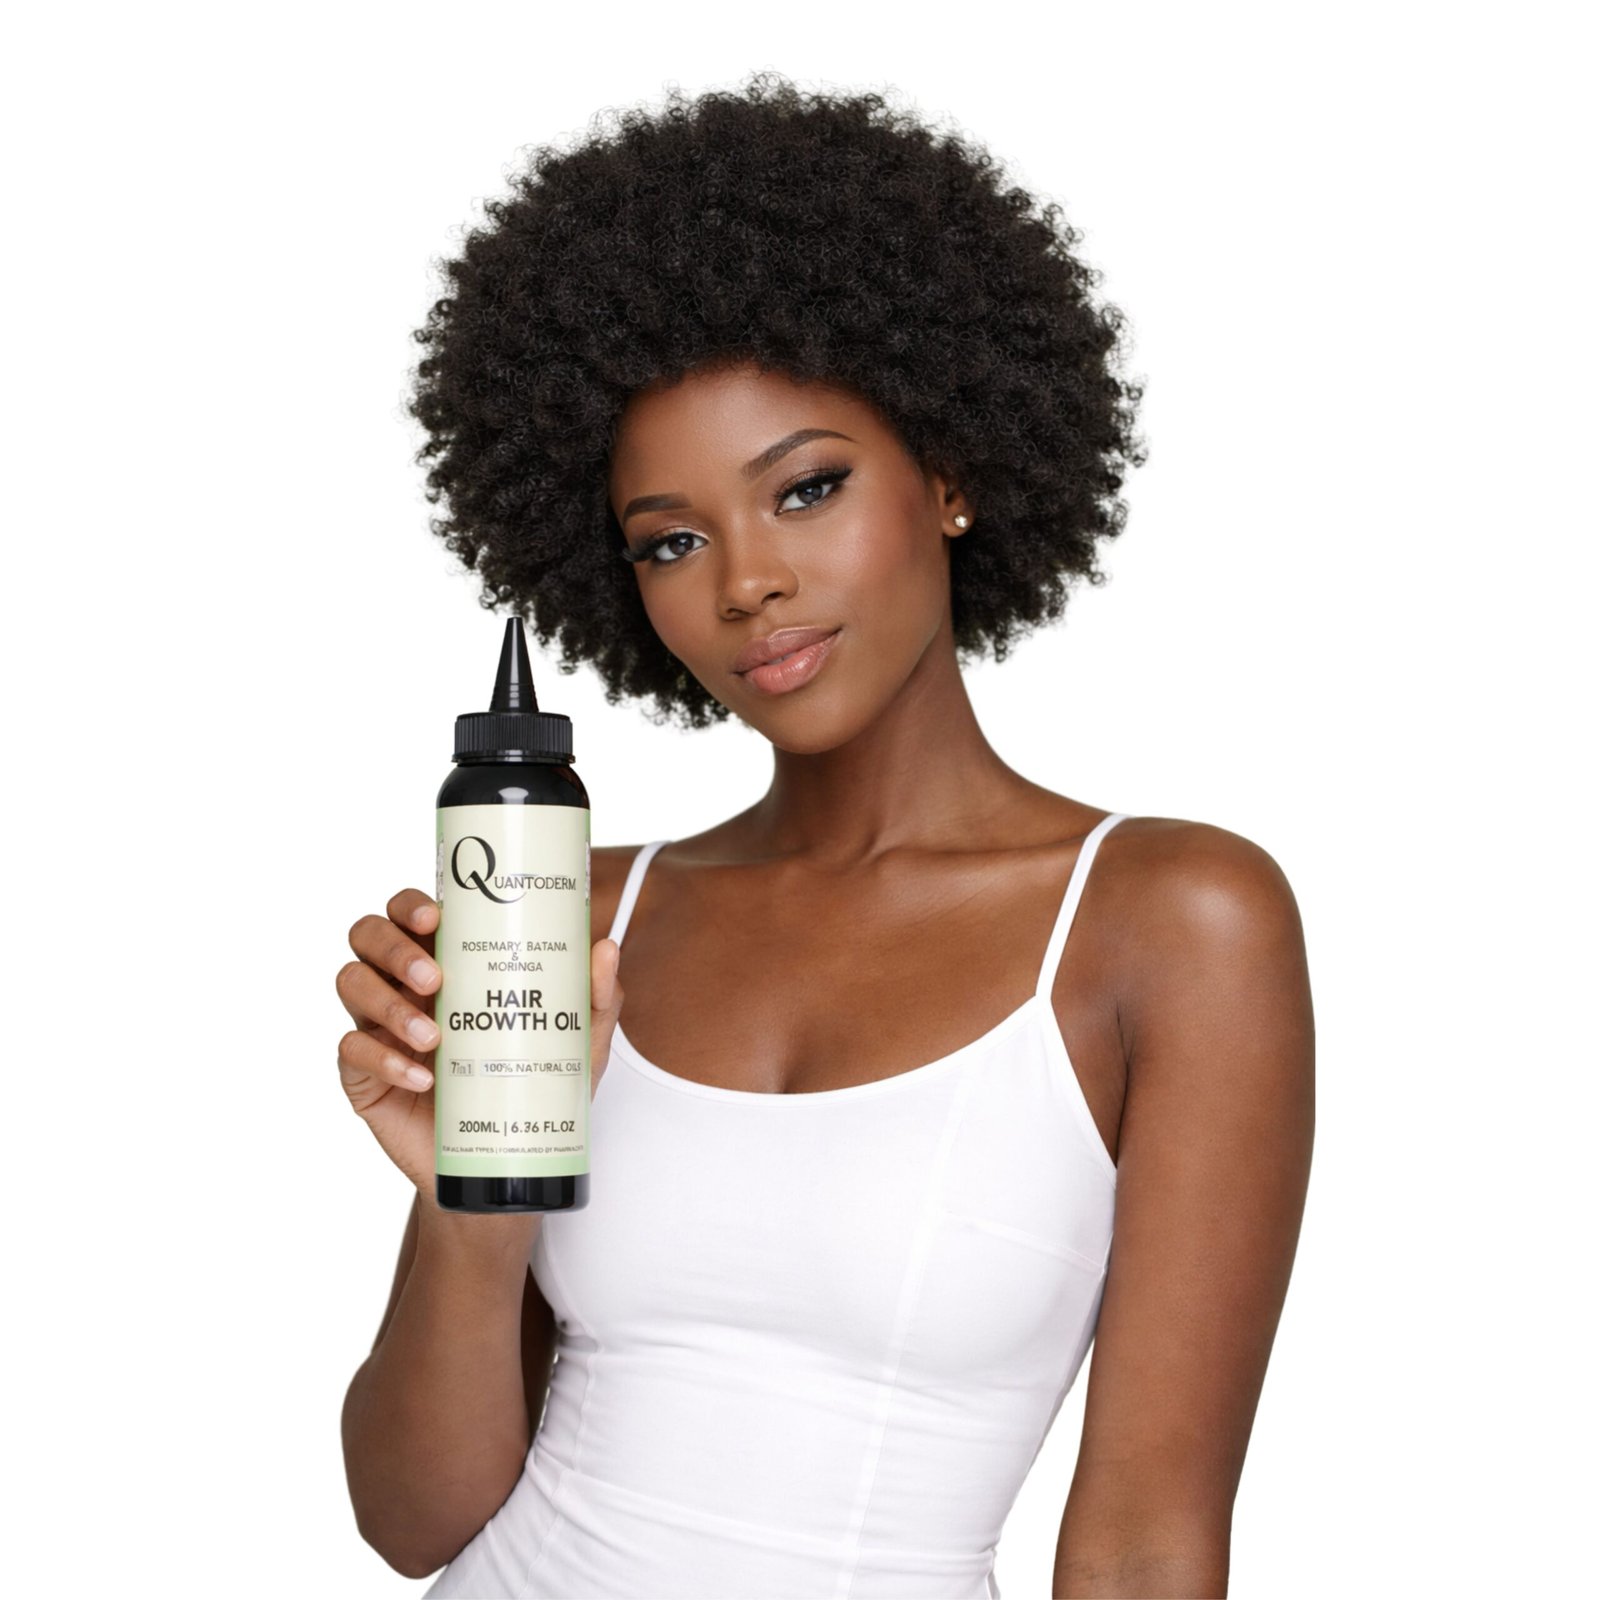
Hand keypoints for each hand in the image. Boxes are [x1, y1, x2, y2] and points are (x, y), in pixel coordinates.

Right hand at [336, 888, 622, 1196]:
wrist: (503, 1163)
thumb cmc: (532, 1086)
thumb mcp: (575, 1044)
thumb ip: (595, 998)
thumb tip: (605, 949)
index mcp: (447, 962)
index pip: (409, 913)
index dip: (410, 904)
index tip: (436, 917)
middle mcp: (403, 986)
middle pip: (368, 935)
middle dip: (395, 949)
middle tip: (435, 979)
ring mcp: (378, 1027)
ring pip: (351, 983)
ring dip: (388, 1004)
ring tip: (434, 1037)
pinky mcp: (363, 1076)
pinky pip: (351, 1052)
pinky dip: (385, 1059)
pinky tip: (421, 1078)